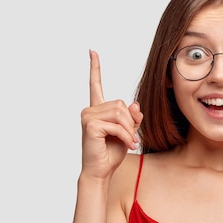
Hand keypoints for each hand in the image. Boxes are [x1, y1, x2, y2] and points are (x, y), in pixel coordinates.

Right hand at [80, 50, 142, 179]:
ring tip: (129, 142)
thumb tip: (135, 104)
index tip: (92, 51)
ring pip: (120, 113)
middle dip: (131, 122)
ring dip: (129, 129)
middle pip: (120, 104)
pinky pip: (116, 124)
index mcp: (97, 109)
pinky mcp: (90, 125)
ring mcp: (88, 116)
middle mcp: (90, 110)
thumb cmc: (112, 153)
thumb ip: (132, 117)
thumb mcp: (128, 132)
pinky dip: (126, 135)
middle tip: (132, 138)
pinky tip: (127, 144)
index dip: (95, 67)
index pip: (95, 84)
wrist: (101, 171)